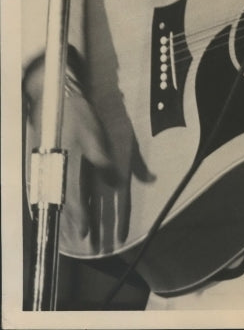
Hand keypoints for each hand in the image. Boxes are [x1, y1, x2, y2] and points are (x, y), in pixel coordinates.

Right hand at [25, 64, 153, 249]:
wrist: (51, 95)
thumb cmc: (74, 113)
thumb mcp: (94, 134)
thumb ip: (101, 160)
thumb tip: (114, 181)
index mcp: (67, 168)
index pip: (74, 202)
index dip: (81, 219)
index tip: (86, 233)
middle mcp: (54, 171)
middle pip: (63, 203)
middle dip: (71, 220)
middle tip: (78, 234)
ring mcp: (46, 166)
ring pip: (55, 195)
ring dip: (63, 210)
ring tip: (69, 224)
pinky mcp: (43, 159)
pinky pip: (49, 184)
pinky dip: (55, 195)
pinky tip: (58, 199)